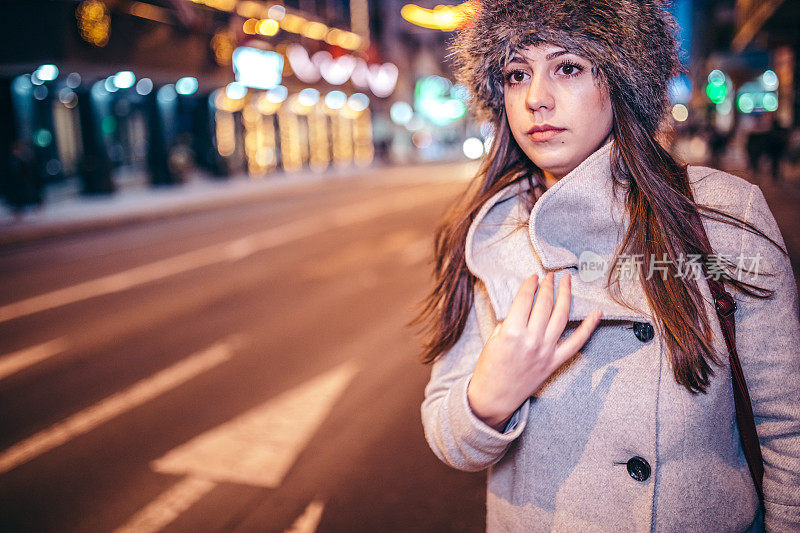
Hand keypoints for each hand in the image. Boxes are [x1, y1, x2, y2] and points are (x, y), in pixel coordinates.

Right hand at [466, 272, 602, 430]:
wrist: (494, 397)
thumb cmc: (489, 368)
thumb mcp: (493, 339)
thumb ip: (509, 321)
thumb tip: (524, 305)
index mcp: (512, 332)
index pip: (524, 300)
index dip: (530, 284)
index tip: (533, 276)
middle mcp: (531, 340)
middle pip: (544, 305)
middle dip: (548, 286)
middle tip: (550, 276)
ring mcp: (545, 352)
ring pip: (561, 317)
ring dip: (565, 296)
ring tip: (567, 282)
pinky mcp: (554, 362)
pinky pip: (576, 343)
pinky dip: (589, 327)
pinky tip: (596, 313)